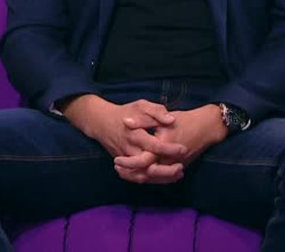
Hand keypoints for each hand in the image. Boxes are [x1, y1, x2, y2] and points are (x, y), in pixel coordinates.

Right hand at [62, 95, 186, 183]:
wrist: (101, 122)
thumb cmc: (124, 112)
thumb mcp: (141, 105)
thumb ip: (156, 111)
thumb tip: (171, 119)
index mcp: (135, 134)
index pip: (154, 146)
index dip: (170, 149)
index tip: (183, 149)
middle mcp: (130, 149)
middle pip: (149, 166)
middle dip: (166, 170)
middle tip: (181, 166)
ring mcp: (126, 159)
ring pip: (144, 175)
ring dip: (161, 178)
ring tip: (178, 173)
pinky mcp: (124, 165)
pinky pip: (138, 177)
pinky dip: (152, 179)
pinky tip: (166, 177)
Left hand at [118, 105, 227, 171]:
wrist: (206, 128)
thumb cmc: (183, 120)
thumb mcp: (161, 117)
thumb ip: (142, 120)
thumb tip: (125, 122)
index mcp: (163, 147)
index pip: (142, 161)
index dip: (128, 163)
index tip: (116, 160)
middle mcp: (168, 160)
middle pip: (146, 174)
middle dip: (130, 173)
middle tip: (117, 168)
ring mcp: (174, 166)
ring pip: (153, 178)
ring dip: (137, 177)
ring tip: (123, 172)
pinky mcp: (177, 168)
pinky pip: (161, 178)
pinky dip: (149, 178)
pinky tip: (139, 174)